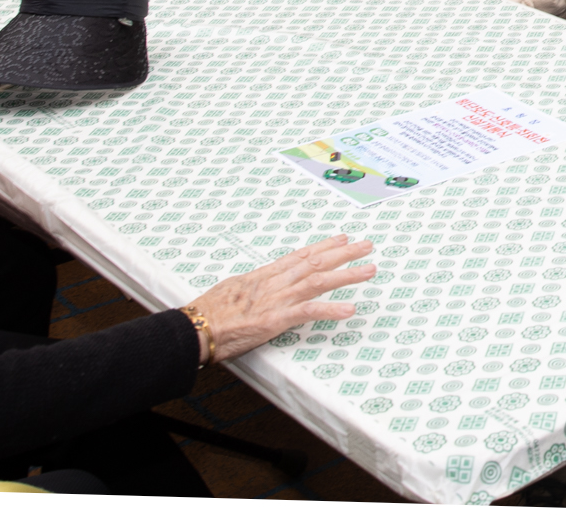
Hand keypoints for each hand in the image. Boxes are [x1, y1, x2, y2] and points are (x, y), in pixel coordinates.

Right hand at [183, 235, 375, 362]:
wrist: (196, 327)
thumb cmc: (209, 312)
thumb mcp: (233, 289)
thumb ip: (254, 286)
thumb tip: (261, 284)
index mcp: (264, 276)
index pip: (300, 256)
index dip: (323, 246)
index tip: (342, 238)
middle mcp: (275, 283)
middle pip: (315, 262)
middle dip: (343, 253)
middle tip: (367, 245)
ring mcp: (277, 300)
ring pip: (318, 281)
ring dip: (346, 275)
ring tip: (369, 270)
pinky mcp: (275, 320)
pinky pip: (308, 312)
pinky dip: (330, 309)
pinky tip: (350, 309)